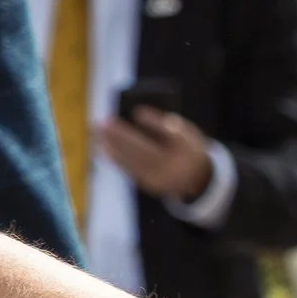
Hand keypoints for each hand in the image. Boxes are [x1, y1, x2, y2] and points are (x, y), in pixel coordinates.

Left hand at [98, 108, 213, 202]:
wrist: (198, 180)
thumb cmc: (187, 147)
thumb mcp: (187, 132)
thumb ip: (168, 124)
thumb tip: (137, 114)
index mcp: (188, 150)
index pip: (172, 135)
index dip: (154, 123)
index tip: (137, 111)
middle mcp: (176, 168)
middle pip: (146, 150)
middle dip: (123, 136)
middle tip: (105, 122)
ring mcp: (163, 180)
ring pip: (135, 162)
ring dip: (113, 146)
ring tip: (98, 132)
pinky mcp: (151, 186)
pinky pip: (131, 171)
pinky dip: (116, 159)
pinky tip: (103, 148)